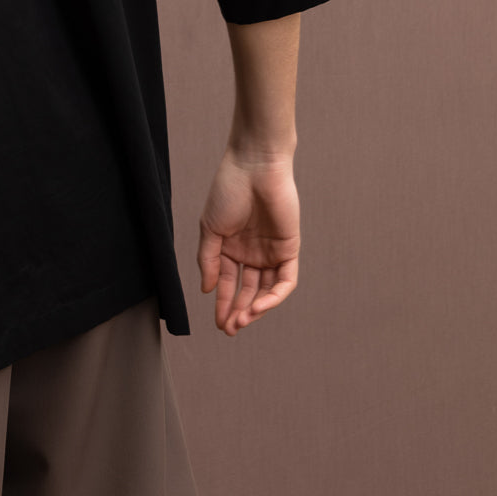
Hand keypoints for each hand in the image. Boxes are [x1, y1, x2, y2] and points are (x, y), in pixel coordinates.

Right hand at [197, 148, 299, 335]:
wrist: (254, 167)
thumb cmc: (228, 191)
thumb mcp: (210, 228)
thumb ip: (208, 260)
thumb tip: (207, 290)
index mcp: (231, 247)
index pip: (228, 283)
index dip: (223, 304)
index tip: (218, 323)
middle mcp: (252, 252)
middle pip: (247, 290)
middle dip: (238, 311)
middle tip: (229, 328)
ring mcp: (271, 252)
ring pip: (266, 290)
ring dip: (254, 308)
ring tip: (241, 320)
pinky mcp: (289, 249)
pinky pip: (285, 280)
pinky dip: (273, 296)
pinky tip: (258, 305)